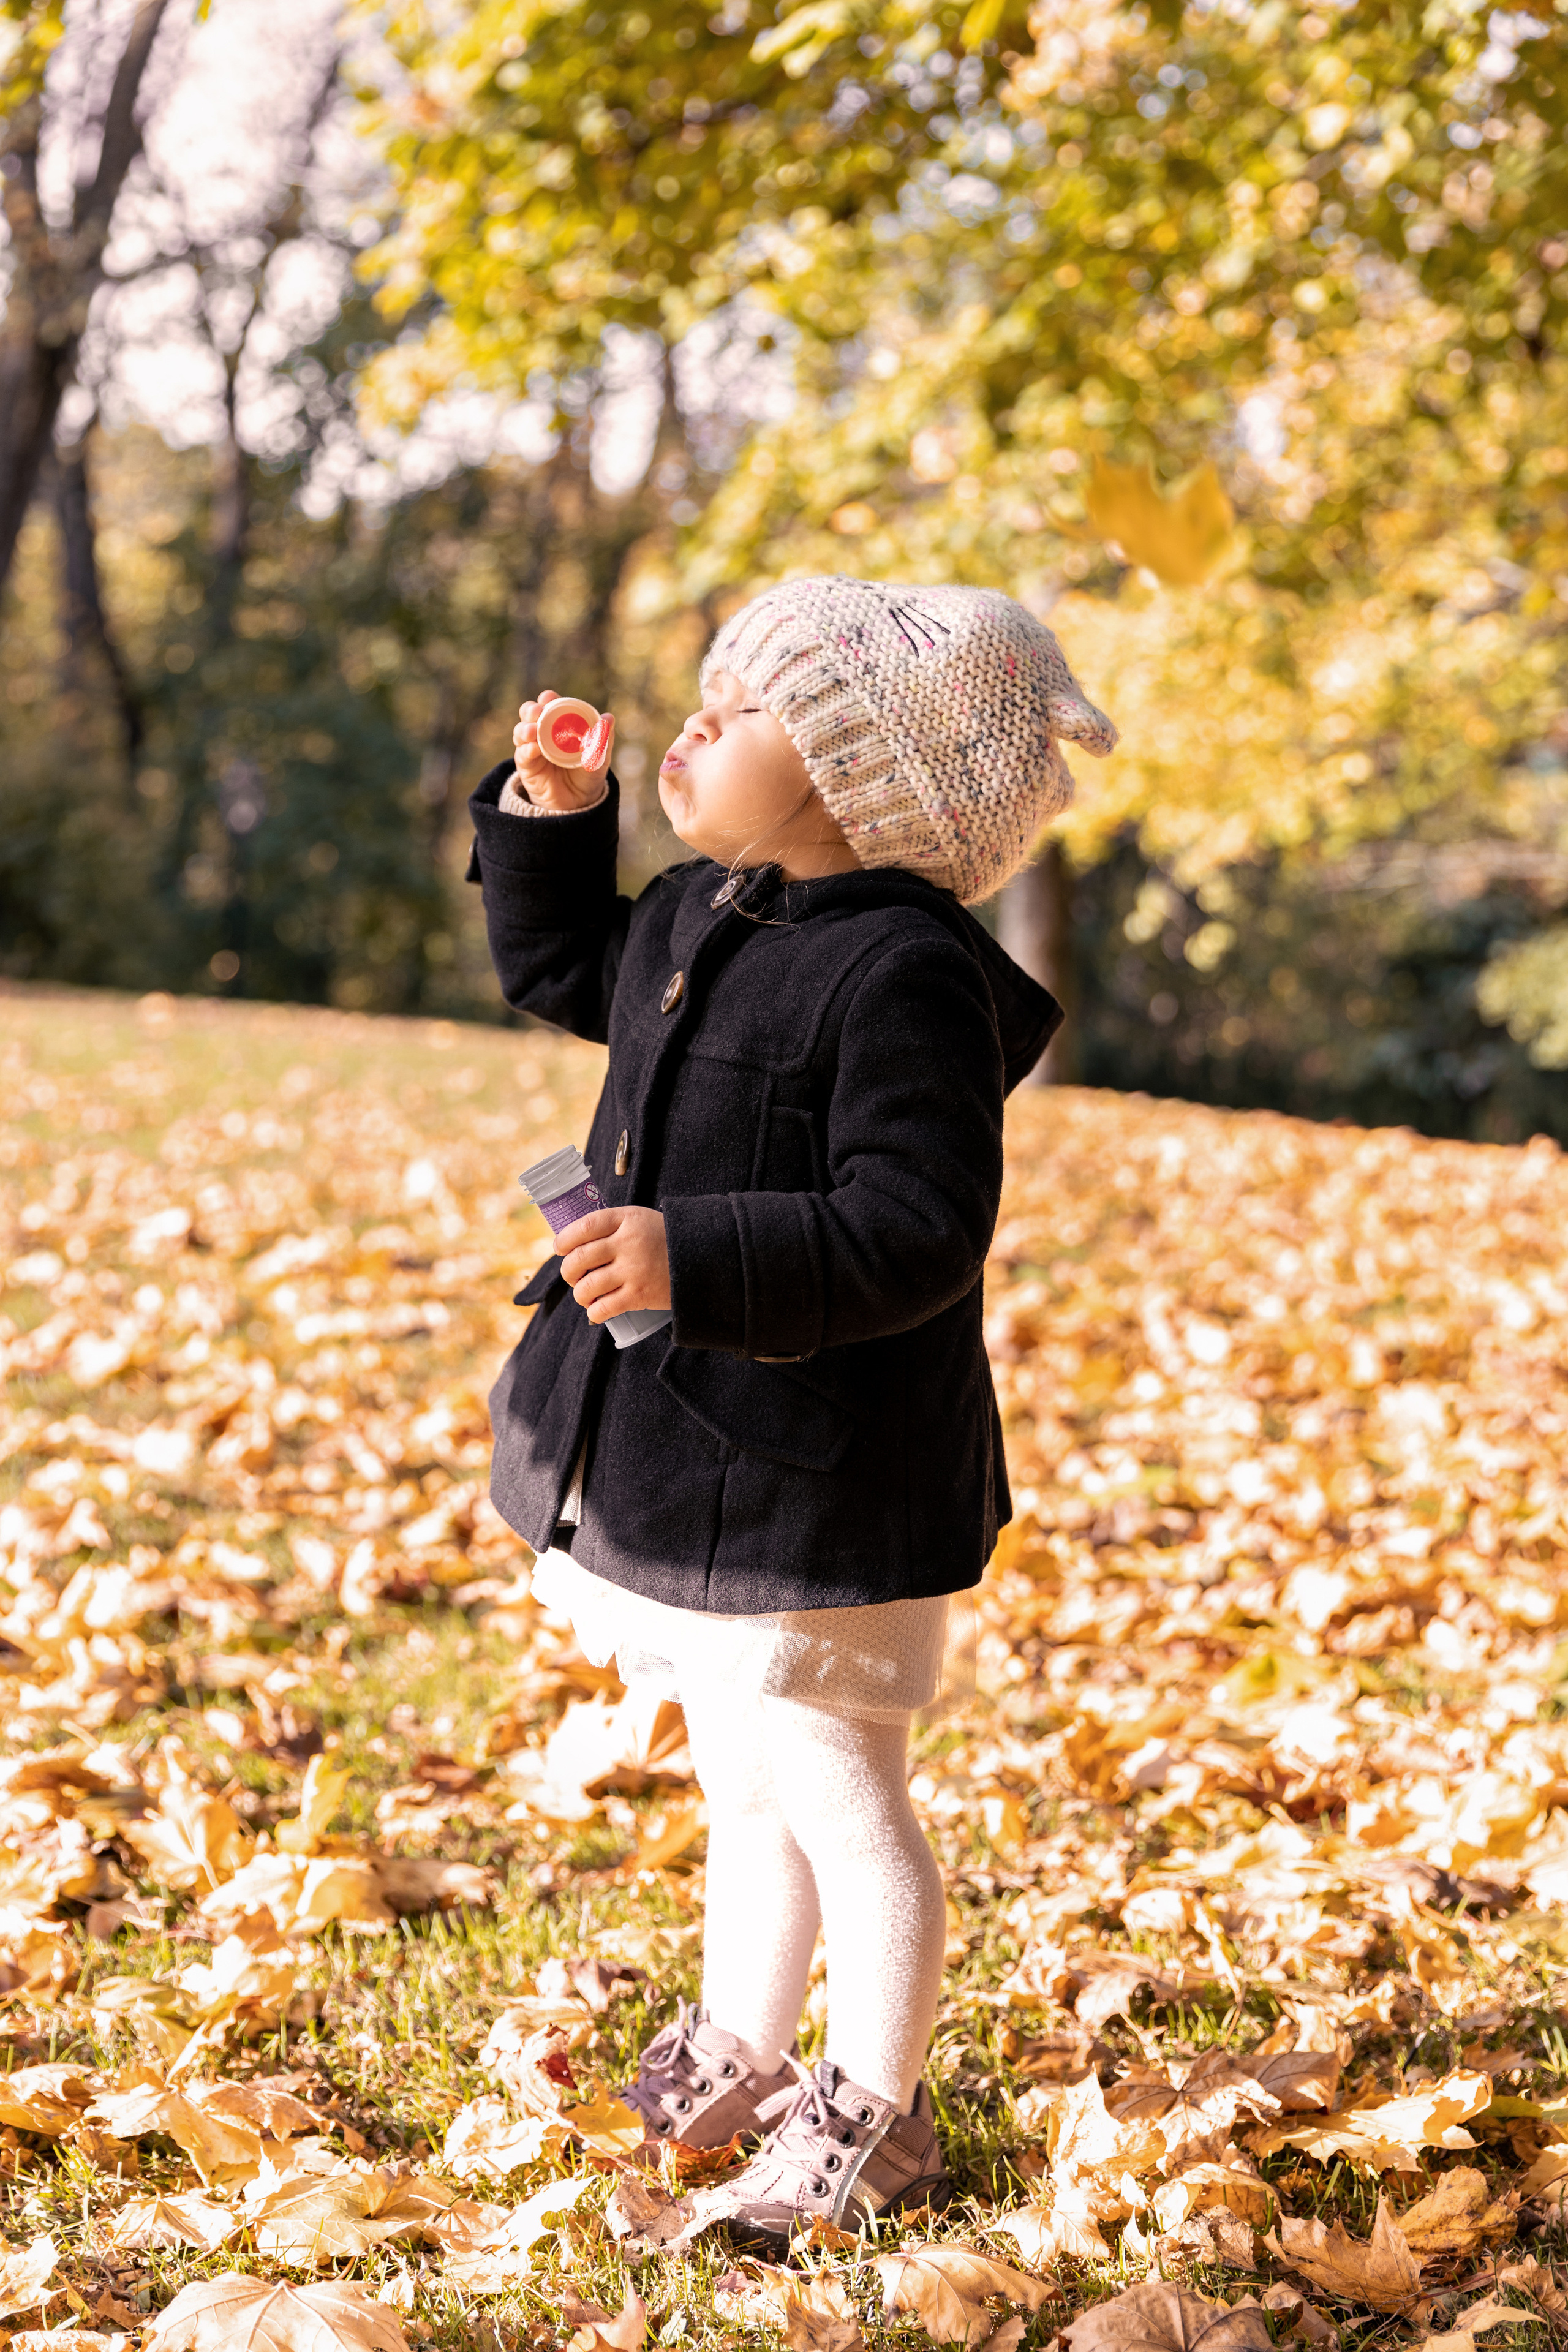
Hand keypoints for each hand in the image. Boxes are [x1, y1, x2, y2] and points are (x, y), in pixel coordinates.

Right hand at [512, 689, 615, 811]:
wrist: (579, 801)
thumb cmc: (587, 772)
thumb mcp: (599, 755)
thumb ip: (603, 737)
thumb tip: (609, 718)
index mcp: (560, 723)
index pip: (550, 704)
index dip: (547, 699)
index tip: (549, 698)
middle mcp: (543, 732)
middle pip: (529, 714)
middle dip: (530, 709)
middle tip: (537, 712)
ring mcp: (532, 747)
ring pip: (521, 732)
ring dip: (525, 729)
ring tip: (532, 731)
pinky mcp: (527, 766)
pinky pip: (522, 755)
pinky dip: (526, 750)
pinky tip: (533, 749)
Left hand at [556, 1206, 669, 1322]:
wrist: (705, 1259)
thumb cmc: (665, 1240)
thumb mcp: (641, 1220)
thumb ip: (612, 1226)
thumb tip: (575, 1242)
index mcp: (627, 1219)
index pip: (584, 1226)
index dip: (564, 1239)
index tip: (559, 1248)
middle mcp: (628, 1243)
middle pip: (579, 1258)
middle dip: (567, 1271)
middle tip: (572, 1275)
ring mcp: (633, 1271)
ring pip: (587, 1287)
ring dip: (579, 1294)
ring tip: (584, 1294)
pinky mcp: (639, 1296)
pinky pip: (602, 1309)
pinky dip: (593, 1312)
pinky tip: (596, 1309)